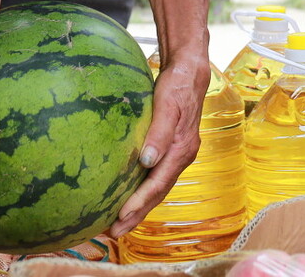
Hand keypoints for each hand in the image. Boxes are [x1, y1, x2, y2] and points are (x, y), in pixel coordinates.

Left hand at [109, 54, 208, 236]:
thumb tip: (147, 160)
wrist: (190, 72)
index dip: (139, 203)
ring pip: (158, 187)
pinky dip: (144, 190)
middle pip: (158, 192)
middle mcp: (182, 156)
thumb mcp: (167, 105)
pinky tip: (131, 193)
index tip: (120, 217)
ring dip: (140, 205)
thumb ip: (158, 133)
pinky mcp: (172, 148)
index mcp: (181, 150)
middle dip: (137, 213)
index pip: (157, 184)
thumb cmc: (177, 86)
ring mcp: (178, 154)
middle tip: (114, 231)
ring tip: (119, 221)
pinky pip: (158, 176)